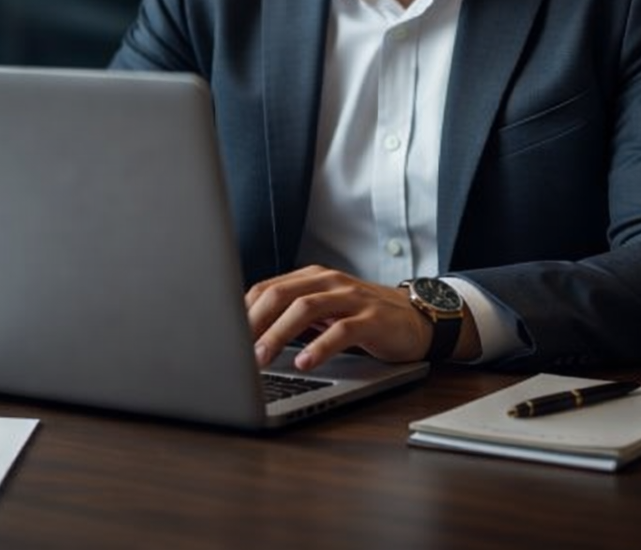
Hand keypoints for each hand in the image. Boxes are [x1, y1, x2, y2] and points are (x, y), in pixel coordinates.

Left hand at [246, 264, 439, 370]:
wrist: (417, 319)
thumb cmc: (362, 318)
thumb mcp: (324, 313)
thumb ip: (293, 316)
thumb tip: (247, 337)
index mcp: (311, 278)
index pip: (267, 288)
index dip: (243, 312)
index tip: (223, 336)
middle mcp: (328, 281)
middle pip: (281, 295)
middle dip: (254, 323)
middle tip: (236, 350)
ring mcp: (351, 298)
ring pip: (306, 308)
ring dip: (279, 334)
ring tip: (262, 358)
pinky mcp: (372, 318)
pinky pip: (341, 330)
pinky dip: (319, 347)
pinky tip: (304, 363)